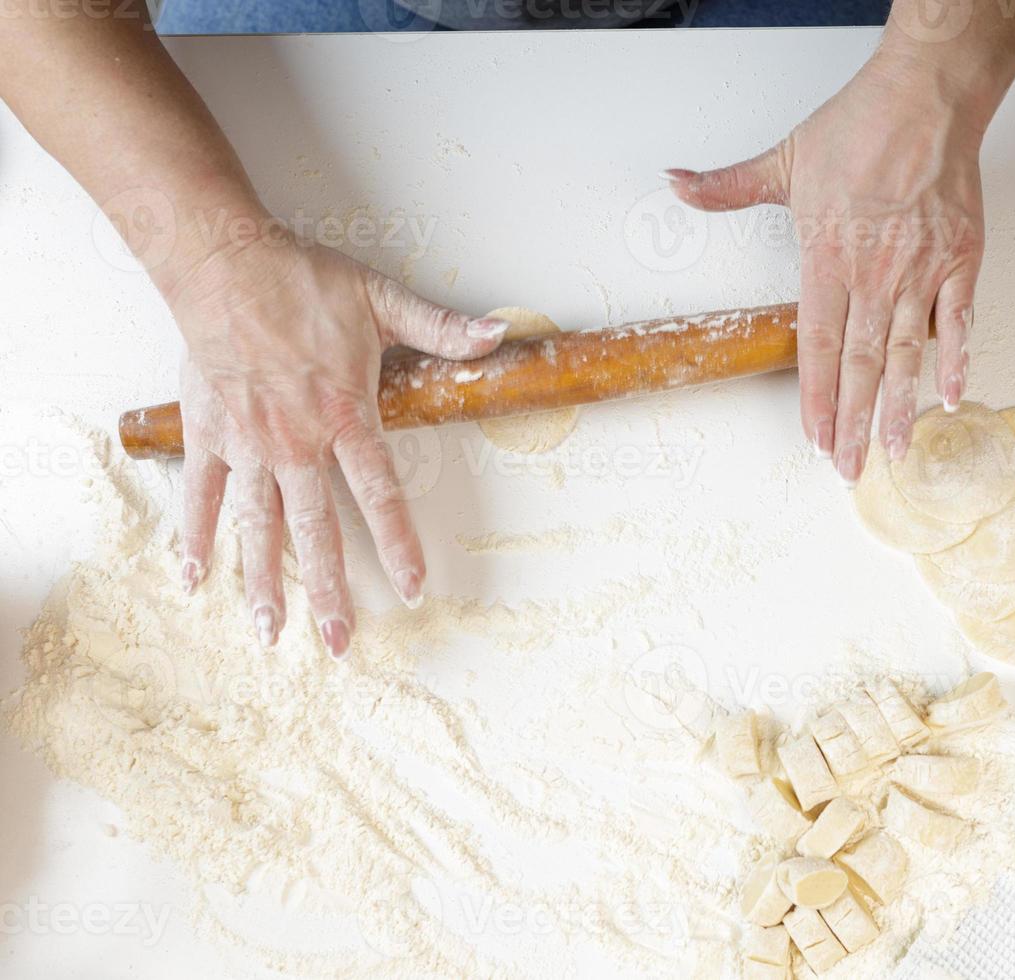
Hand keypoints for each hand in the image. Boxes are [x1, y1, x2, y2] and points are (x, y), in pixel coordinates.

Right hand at [168, 229, 507, 657]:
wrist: (223, 262)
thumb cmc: (301, 281)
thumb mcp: (382, 300)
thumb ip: (441, 329)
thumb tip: (499, 335)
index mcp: (344, 416)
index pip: (381, 494)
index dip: (399, 545)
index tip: (412, 588)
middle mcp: (296, 442)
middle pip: (316, 531)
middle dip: (329, 590)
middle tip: (338, 642)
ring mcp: (249, 443)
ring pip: (259, 526)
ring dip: (263, 582)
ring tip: (270, 631)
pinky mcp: (209, 434)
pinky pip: (204, 495)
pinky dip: (197, 537)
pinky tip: (196, 579)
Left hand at [666, 28, 1014, 484]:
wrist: (925, 98)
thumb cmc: (861, 127)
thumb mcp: (783, 160)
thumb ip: (728, 186)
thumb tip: (676, 183)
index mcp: (827, 257)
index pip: (818, 345)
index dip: (815, 397)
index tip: (813, 437)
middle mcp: (873, 273)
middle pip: (860, 363)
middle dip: (852, 422)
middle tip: (849, 468)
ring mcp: (919, 270)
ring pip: (906, 353)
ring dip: (899, 407)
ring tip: (893, 450)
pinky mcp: (960, 259)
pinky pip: (959, 321)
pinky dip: (957, 361)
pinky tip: (950, 398)